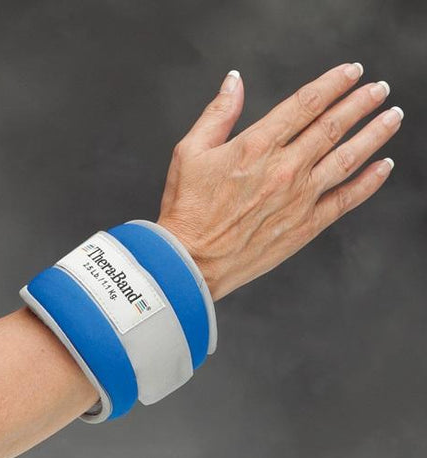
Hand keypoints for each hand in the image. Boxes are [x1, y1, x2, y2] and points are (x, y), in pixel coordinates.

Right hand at [157, 63, 402, 300]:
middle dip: (361, 103)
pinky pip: (346, 200)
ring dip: (375, 134)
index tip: (350, 73)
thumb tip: (234, 82)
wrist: (191, 262)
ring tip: (392, 117)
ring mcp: (299, 198)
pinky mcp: (305, 226)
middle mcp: (284, 168)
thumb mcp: (189, 152)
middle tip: (378, 90)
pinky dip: (369, 182)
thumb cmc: (187, 210)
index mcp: (256, 146)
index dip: (333, 83)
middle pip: (333, 126)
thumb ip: (217, 114)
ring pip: (348, 158)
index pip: (305, 104)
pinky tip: (384, 168)